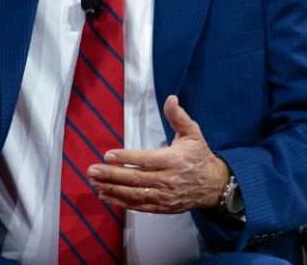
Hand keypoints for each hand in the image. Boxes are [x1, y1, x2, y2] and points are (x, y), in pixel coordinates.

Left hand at [88, 95, 229, 213]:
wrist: (214, 186)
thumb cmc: (200, 156)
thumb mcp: (193, 133)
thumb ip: (179, 116)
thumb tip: (171, 98)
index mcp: (173, 160)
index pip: (146, 160)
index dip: (126, 158)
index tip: (108, 155)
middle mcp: (168, 180)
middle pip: (135, 178)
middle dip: (111, 175)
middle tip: (92, 170)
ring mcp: (164, 196)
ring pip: (134, 194)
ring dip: (112, 189)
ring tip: (95, 182)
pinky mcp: (162, 207)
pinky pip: (139, 206)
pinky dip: (121, 202)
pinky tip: (107, 196)